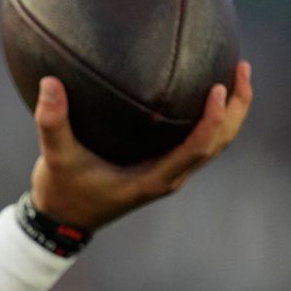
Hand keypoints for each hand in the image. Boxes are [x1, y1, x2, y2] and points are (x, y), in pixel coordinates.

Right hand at [29, 61, 252, 229]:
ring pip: (215, 144)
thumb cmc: (62, 191)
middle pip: (219, 143)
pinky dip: (211, 120)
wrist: (62, 221)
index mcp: (152, 179)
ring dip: (230, 113)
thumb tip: (49, 82)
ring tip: (236, 75)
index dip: (212, 119)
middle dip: (236, 108)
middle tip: (241, 68)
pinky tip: (203, 94)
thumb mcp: (56, 157)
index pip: (197, 147)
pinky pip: (199, 142)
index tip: (219, 87)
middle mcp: (169, 177)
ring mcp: (169, 174)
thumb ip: (52, 122)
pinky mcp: (162, 168)